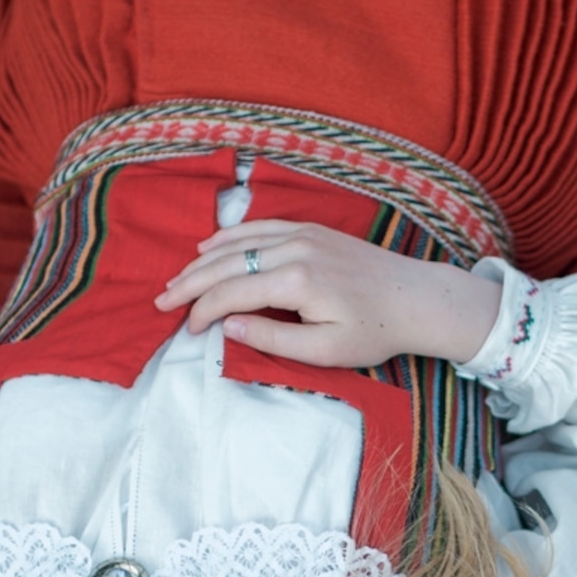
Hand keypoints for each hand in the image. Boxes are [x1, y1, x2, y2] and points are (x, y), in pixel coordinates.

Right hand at [156, 222, 501, 369]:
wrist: (416, 298)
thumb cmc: (374, 331)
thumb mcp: (324, 350)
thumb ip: (271, 339)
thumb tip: (226, 326)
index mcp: (295, 281)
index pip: (230, 293)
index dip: (201, 312)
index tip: (187, 331)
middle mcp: (293, 248)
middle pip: (225, 264)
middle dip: (188, 284)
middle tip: (160, 301)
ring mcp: (302, 233)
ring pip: (237, 242)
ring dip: (202, 260)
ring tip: (176, 279)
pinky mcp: (310, 228)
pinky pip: (258, 226)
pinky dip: (229, 236)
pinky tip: (209, 246)